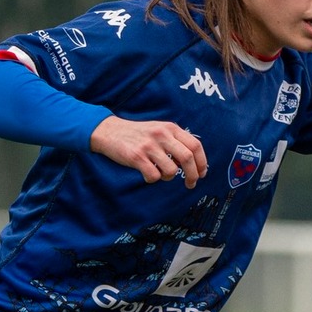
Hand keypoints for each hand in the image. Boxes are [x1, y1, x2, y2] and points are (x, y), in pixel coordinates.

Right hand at [90, 116, 207, 187]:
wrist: (109, 131)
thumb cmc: (138, 134)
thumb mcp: (160, 130)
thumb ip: (176, 141)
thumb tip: (194, 163)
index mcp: (170, 128)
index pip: (195, 146)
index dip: (202, 162)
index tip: (202, 173)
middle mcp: (161, 135)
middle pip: (188, 158)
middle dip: (193, 175)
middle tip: (191, 184)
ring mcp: (149, 145)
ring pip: (171, 170)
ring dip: (169, 178)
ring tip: (161, 173)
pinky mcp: (136, 156)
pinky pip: (154, 176)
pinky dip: (153, 179)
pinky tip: (147, 173)